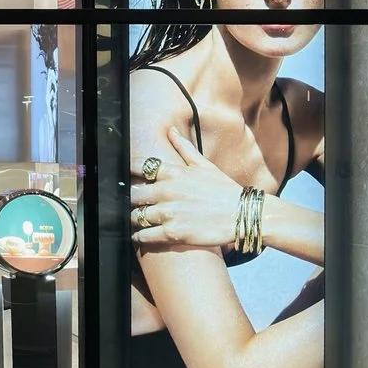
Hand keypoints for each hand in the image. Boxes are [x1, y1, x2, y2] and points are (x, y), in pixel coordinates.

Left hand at [130, 126, 262, 254]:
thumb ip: (183, 148)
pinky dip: (140, 237)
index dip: (130, 173)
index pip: (141, 167)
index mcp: (173, 172)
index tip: (126, 178)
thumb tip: (171, 130)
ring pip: (137, 216)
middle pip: (135, 194)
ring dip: (134, 219)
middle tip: (130, 203)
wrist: (241, 215)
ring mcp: (169, 213)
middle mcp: (167, 191)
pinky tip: (139, 237)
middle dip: (131, 199)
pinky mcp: (173, 233)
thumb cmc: (223, 189)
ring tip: (134, 221)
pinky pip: (146, 236)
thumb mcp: (203, 165)